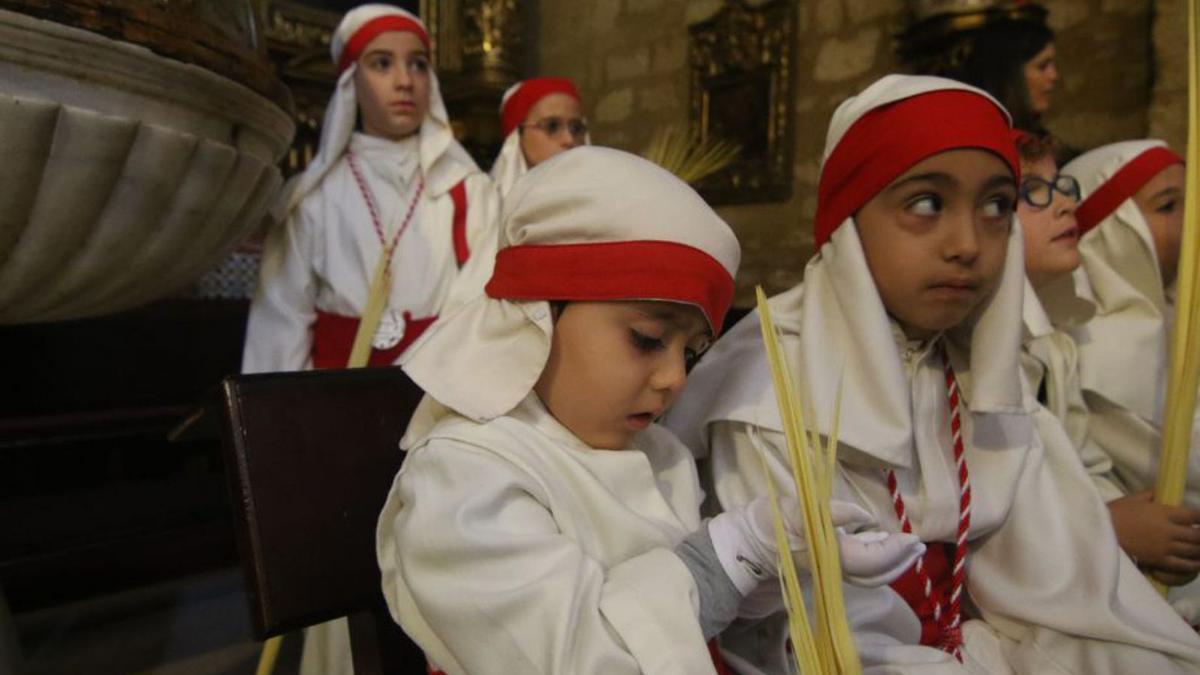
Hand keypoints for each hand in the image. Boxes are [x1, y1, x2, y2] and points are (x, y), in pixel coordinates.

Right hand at [709, 497, 920, 593]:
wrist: (740, 546)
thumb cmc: (764, 524)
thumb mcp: (794, 509)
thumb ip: (831, 512)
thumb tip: (866, 517)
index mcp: (826, 553)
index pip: (869, 560)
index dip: (893, 551)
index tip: (911, 538)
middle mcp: (831, 567)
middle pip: (874, 574)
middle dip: (899, 561)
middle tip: (917, 544)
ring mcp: (827, 570)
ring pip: (867, 576)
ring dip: (890, 563)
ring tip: (907, 548)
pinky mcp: (823, 566)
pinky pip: (856, 569)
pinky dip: (874, 561)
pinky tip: (880, 546)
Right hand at [1108, 490, 1199, 581]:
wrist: (1101, 533)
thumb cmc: (1114, 513)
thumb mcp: (1132, 499)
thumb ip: (1149, 496)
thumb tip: (1159, 493)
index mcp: (1164, 513)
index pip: (1194, 516)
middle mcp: (1169, 531)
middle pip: (1198, 535)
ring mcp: (1165, 547)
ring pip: (1193, 551)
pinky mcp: (1159, 561)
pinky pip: (1182, 565)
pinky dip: (1193, 564)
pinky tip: (1197, 563)